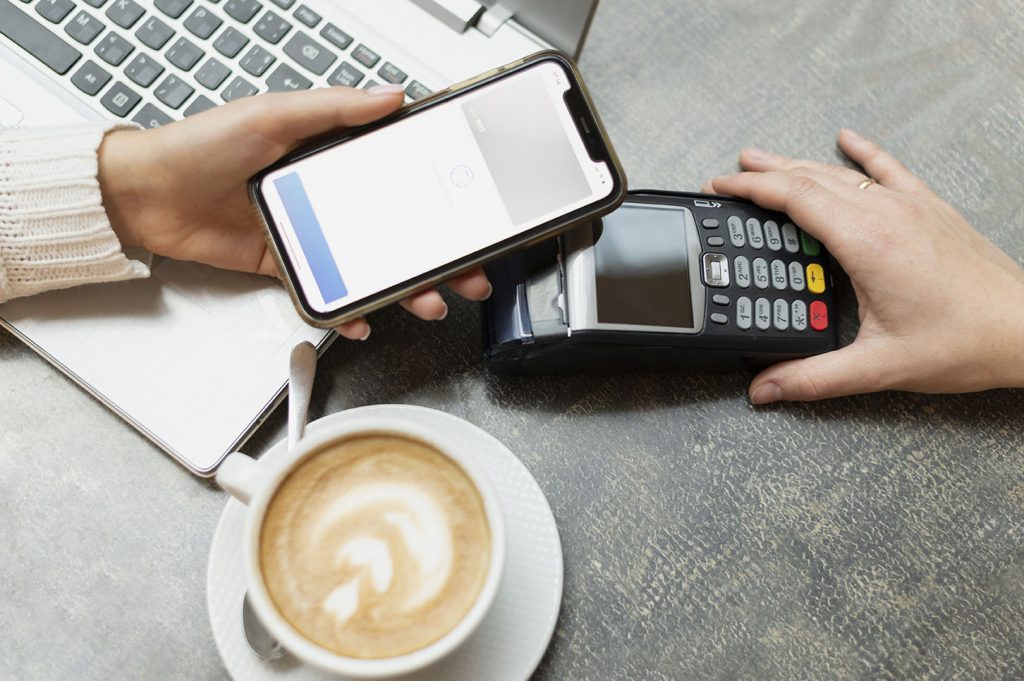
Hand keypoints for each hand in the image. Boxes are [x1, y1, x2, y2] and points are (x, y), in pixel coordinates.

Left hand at [97, 86, 490, 339]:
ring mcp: (310, 233)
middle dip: (437, 256)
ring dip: (402, 287)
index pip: (401, 176)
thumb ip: (335, 108)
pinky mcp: (287, 264)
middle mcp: (327, 195)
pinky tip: (362, 317)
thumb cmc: (202, 145)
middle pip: (398, 229)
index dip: (440, 196)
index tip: (471, 213)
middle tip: (466, 272)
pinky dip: (346, 309)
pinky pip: (325, 291)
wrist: (147, 195)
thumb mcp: (274, 115)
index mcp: (331, 155)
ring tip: (426, 300)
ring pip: (370, 265)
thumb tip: (390, 96)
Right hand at [707, 129, 1023, 402]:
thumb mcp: (878, 366)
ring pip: (841, 174)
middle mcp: (887, 214)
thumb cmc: (964, 342)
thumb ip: (813, 378)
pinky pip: (889, 168)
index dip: (750, 189)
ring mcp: (910, 206)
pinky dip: (863, 152)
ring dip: (797, 164)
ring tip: (763, 160)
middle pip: (810, 179)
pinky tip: (847, 138)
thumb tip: (766, 387)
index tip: (722, 186)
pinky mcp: (931, 209)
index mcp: (866, 243)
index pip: (793, 199)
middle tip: (729, 176)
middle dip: (762, 175)